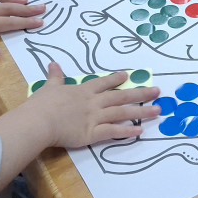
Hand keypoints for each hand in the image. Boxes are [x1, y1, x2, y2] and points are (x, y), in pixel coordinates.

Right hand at [23, 64, 161, 148]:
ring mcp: (95, 118)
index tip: (128, 76)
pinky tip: (140, 131)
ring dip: (141, 111)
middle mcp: (93, 103)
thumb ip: (55, 76)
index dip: (116, 79)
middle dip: (140, 93)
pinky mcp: (92, 134)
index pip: (103, 83)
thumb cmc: (42, 105)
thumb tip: (54, 64)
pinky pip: (113, 132)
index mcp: (83, 91)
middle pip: (121, 96)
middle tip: (157, 91)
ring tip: (158, 110)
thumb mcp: (49, 87)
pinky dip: (127, 131)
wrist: (39, 121)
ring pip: (122, 113)